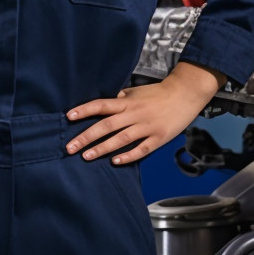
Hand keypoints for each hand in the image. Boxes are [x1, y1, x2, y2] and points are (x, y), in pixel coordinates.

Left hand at [65, 62, 226, 164]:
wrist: (184, 95)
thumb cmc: (157, 93)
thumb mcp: (135, 92)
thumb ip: (119, 99)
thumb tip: (101, 105)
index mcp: (127, 102)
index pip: (101, 105)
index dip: (85, 110)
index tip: (69, 117)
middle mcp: (134, 114)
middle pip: (106, 125)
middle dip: (86, 137)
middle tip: (70, 147)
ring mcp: (146, 127)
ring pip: (121, 139)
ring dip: (102, 148)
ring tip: (86, 156)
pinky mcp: (158, 138)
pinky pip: (141, 149)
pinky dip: (128, 156)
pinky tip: (115, 162)